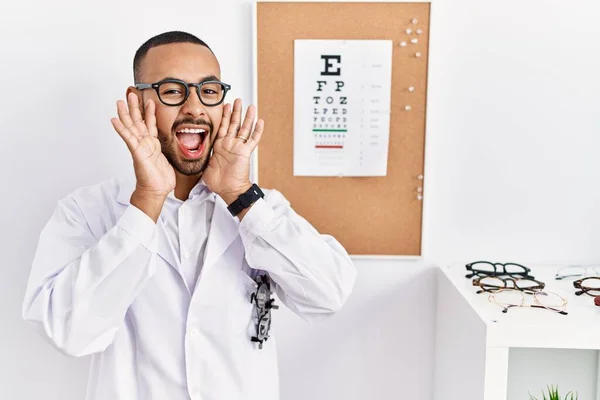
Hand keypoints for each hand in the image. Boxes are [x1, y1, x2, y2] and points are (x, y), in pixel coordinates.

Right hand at [111, 93, 174, 220]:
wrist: (157, 190)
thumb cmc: (162, 178)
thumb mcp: (169, 159)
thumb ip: (170, 150)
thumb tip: (179, 146)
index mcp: (153, 144)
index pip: (150, 124)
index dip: (149, 112)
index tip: (148, 100)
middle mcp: (144, 143)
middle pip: (137, 121)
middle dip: (134, 107)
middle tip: (130, 93)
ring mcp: (139, 147)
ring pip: (131, 126)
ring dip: (125, 113)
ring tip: (119, 102)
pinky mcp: (137, 152)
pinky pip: (128, 138)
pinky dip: (121, 129)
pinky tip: (114, 120)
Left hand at [203, 98, 263, 203]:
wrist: (228, 190)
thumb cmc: (218, 182)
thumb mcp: (205, 166)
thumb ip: (202, 157)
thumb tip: (193, 153)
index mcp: (220, 146)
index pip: (222, 127)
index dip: (224, 116)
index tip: (225, 105)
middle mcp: (230, 145)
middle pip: (234, 124)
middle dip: (235, 112)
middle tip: (238, 100)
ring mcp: (239, 148)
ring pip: (244, 129)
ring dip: (247, 117)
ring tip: (251, 106)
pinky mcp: (245, 152)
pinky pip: (253, 140)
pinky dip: (257, 131)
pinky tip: (260, 121)